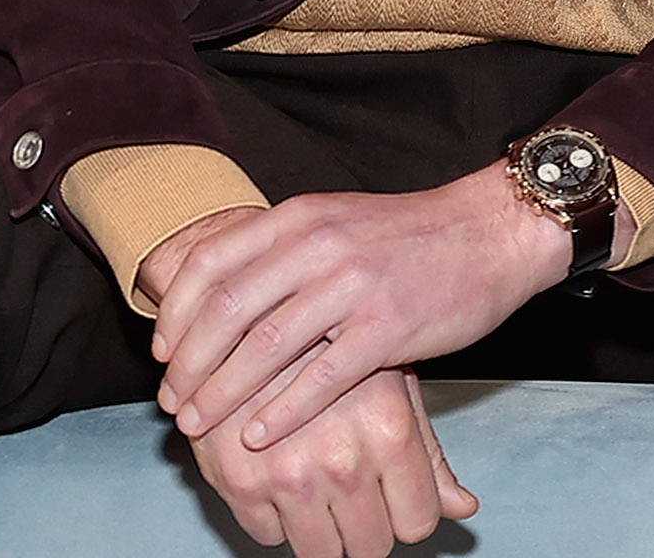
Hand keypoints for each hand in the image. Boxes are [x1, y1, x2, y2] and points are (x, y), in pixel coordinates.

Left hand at [147, 167, 570, 456]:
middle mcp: (319, 245)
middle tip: (172, 403)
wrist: (491, 232)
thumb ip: (282, 249)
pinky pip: (319, 379)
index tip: (162, 354)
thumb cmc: (409, 237)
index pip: (211, 264)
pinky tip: (258, 437)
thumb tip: (216, 291)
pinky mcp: (388, 328)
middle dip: (189, 366)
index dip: (176, 315)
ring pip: (265, 349)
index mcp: (300, 217)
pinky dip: (280, 413)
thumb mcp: (336, 220)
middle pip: (227, 311)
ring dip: (222, 394)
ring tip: (198, 426)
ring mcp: (353, 286)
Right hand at [183, 362, 476, 557]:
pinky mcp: (240, 482)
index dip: (407, 515)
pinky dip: (273, 517)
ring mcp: (291, 474)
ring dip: (322, 531)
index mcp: (389, 430)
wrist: (244, 313)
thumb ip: (427, 453)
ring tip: (318, 491)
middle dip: (366, 529)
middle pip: (371, 546)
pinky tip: (277, 477)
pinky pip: (267, 536)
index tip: (393, 502)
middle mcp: (343, 458)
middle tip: (355, 500)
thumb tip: (463, 508)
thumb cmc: (327, 340)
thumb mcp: (391, 382)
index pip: (418, 522)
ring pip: (321, 553)